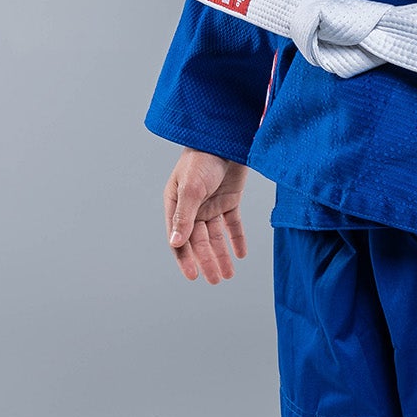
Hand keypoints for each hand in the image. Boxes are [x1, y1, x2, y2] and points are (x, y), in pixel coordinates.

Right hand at [163, 149, 248, 282]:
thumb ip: (184, 217)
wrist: (226, 136)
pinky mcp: (228, 200)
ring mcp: (211, 204)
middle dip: (207, 261)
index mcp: (176, 205)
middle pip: (199, 241)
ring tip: (228, 274)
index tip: (195, 276)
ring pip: (216, 236)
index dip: (186, 259)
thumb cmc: (202, 158)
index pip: (179, 238)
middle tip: (216, 280)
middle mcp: (192, 208)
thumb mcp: (191, 188)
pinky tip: (241, 255)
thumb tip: (175, 243)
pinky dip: (236, 239)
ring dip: (221, 255)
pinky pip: (232, 224)